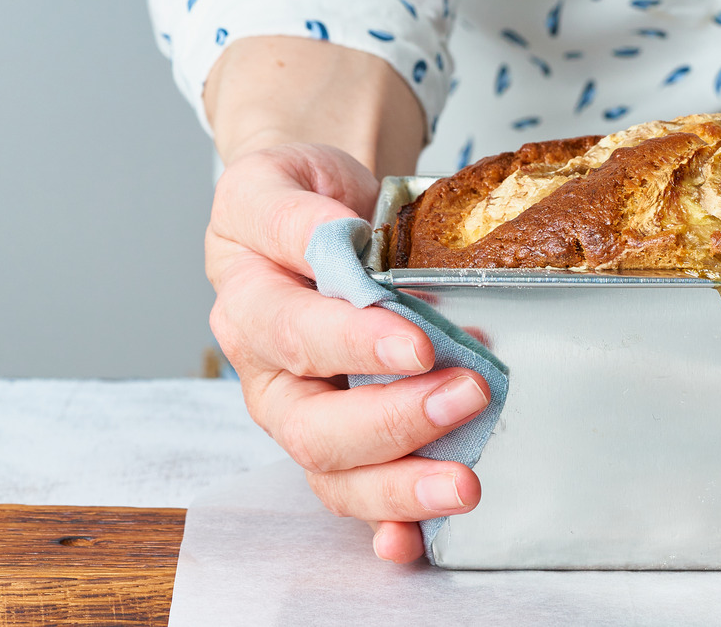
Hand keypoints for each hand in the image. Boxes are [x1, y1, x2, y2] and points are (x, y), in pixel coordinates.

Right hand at [206, 143, 488, 562]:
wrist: (313, 211)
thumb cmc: (301, 200)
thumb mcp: (283, 180)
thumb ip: (298, 213)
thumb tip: (334, 236)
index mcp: (250, 303)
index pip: (294, 333)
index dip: (354, 343)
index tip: (418, 342)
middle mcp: (270, 373)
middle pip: (314, 425)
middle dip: (394, 421)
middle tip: (469, 396)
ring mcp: (304, 415)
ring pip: (334, 473)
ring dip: (401, 484)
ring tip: (465, 481)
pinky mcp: (341, 441)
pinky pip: (356, 494)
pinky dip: (387, 526)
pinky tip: (417, 541)